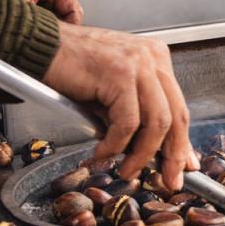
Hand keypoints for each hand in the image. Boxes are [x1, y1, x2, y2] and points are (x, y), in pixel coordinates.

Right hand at [43, 22, 199, 190]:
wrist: (40, 45)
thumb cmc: (73, 69)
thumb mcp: (115, 92)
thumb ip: (137, 115)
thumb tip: (154, 152)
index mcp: (157, 59)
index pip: (179, 107)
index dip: (182, 142)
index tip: (184, 166)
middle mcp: (153, 58)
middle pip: (176, 115)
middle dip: (174, 154)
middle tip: (169, 180)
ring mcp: (138, 64)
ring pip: (156, 121)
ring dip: (142, 154)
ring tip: (128, 171)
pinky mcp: (119, 73)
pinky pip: (127, 121)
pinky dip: (116, 144)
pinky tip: (102, 153)